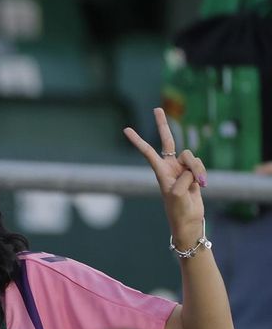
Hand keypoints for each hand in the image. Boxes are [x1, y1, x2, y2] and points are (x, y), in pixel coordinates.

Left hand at [125, 107, 206, 249]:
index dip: (138, 140)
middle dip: (162, 125)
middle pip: (167, 141)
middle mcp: (170, 166)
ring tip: (197, 185)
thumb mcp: (178, 192)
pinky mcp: (194, 172)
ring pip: (191, 156)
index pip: (148, 151)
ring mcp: (182, 168)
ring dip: (197, 169)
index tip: (126, 129)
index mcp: (160, 171)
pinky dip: (202, 174)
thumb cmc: (178, 209)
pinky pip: (200, 165)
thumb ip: (185, 176)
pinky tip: (201, 186)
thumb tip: (192, 169)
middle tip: (156, 109)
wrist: (188, 220)